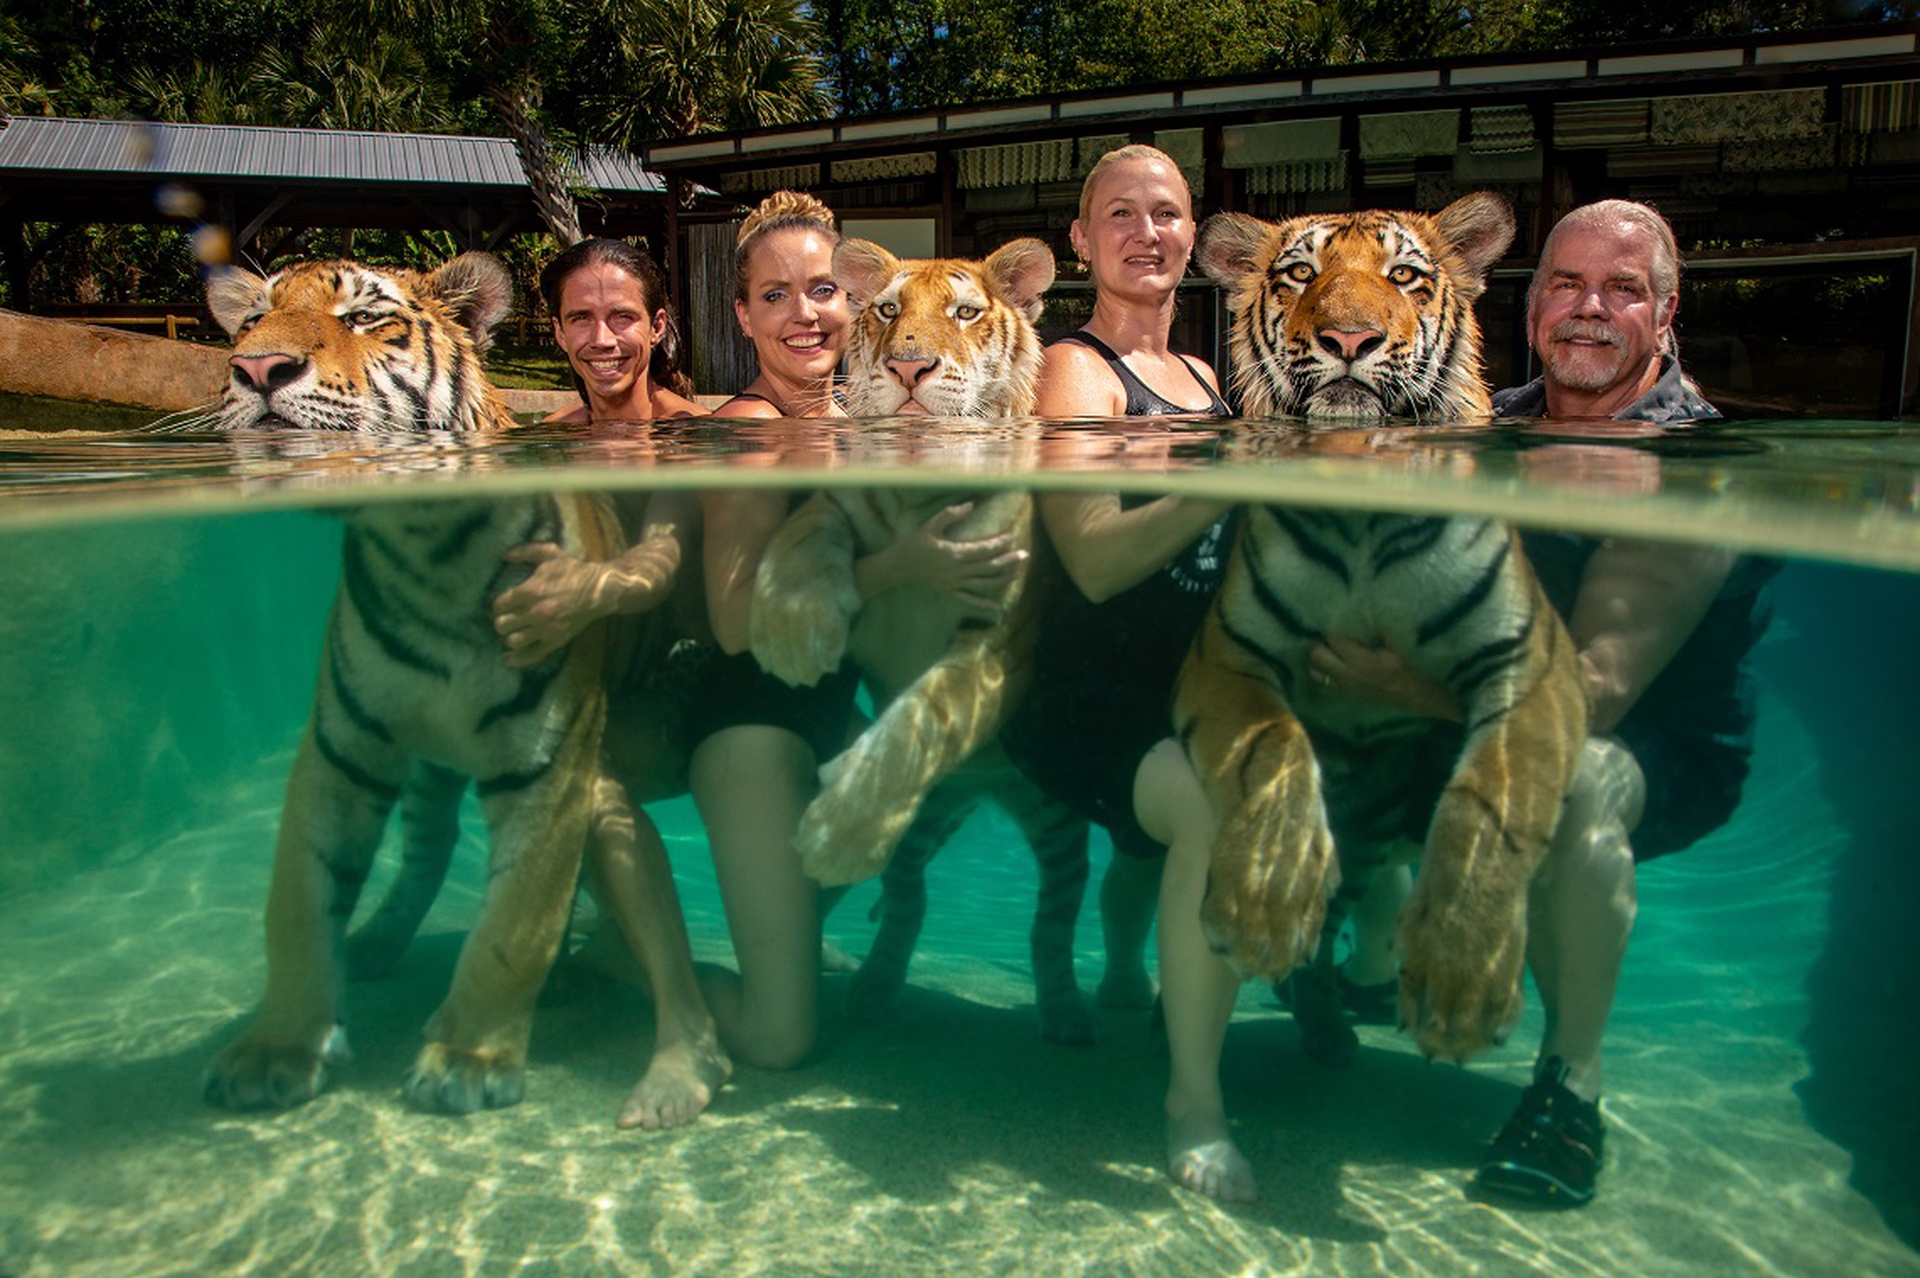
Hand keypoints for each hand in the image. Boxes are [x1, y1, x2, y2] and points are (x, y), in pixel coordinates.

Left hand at [492, 543, 611, 668]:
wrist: (599, 590)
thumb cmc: (573, 571)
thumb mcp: (549, 553)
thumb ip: (524, 551)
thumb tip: (501, 555)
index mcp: (531, 591)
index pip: (500, 605)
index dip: (498, 605)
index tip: (502, 605)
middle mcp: (535, 612)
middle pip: (502, 624)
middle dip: (501, 621)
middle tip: (507, 618)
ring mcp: (546, 629)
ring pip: (513, 640)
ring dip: (510, 636)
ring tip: (514, 631)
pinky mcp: (556, 641)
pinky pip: (532, 655)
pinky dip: (517, 660)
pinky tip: (507, 659)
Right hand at [866, 503, 1027, 617]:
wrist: (897, 568)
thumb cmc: (912, 545)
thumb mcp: (929, 525)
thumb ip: (949, 514)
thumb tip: (970, 505)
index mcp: (954, 553)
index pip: (983, 548)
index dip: (999, 543)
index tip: (1011, 536)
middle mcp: (957, 570)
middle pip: (988, 566)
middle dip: (1008, 560)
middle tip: (1024, 554)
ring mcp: (954, 583)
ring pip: (984, 582)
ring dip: (1002, 578)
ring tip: (1018, 572)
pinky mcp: (950, 591)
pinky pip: (970, 599)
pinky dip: (984, 604)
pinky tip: (997, 607)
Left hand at [1309, 635, 1459, 720]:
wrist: (1409, 694)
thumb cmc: (1404, 666)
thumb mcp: (1395, 645)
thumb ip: (1380, 627)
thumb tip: (1367, 605)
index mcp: (1363, 660)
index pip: (1335, 641)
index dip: (1333, 631)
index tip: (1334, 623)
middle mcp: (1349, 674)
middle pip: (1317, 656)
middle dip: (1318, 644)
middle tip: (1323, 636)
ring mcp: (1343, 686)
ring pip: (1314, 672)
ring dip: (1315, 661)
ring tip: (1323, 650)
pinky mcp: (1342, 694)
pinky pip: (1319, 686)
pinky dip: (1318, 676)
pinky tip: (1323, 667)